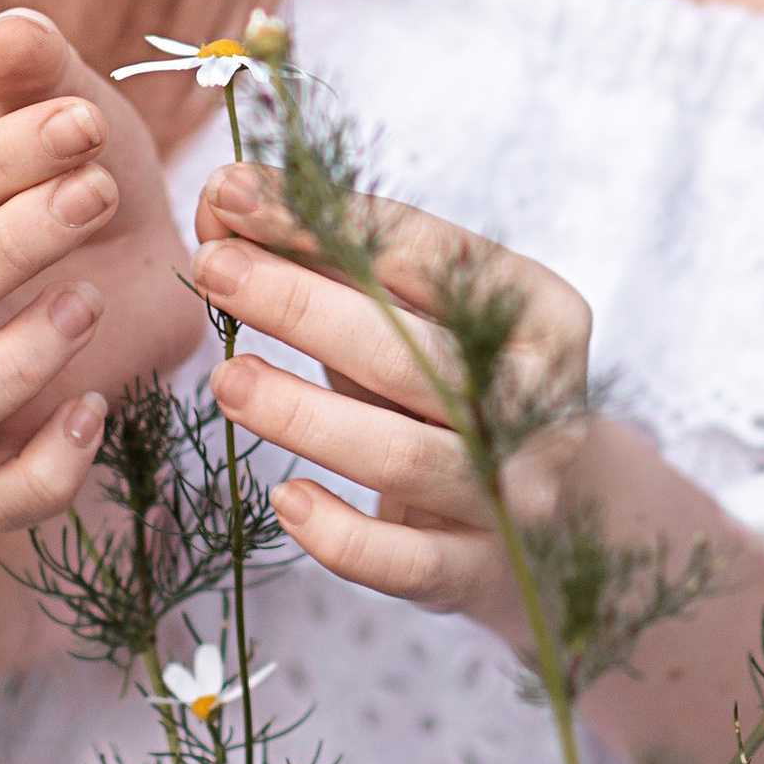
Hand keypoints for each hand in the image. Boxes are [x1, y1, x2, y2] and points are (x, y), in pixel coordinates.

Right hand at [0, 8, 204, 531]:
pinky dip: (43, 472)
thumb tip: (13, 29)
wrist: (134, 242)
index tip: (83, 121)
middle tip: (102, 189)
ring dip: (13, 363)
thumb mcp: (57, 104)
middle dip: (8, 248)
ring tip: (93, 299)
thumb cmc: (71, 161)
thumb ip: (29, 71)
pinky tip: (100, 409)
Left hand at [190, 163, 591, 642]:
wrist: (551, 522)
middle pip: (410, 352)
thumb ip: (326, 260)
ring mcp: (516, 492)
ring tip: (227, 380)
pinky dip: (342, 535)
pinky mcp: (477, 572)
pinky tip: (284, 501)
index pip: (423, 251)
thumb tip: (221, 200)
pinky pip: (406, 563)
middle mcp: (540, 399)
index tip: (231, 190)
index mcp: (538, 310)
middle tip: (212, 269)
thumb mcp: (411, 316)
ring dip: (306, 416)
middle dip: (302, 304)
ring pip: (404, 456)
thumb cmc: (452, 389)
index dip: (321, 221)